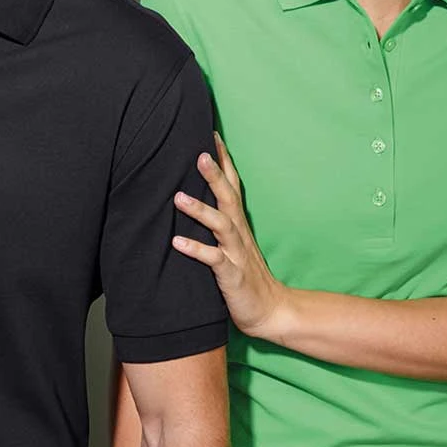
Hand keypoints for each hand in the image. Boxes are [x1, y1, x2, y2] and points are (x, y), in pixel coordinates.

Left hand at [172, 134, 287, 337]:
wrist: (270, 312)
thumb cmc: (245, 277)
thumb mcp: (232, 245)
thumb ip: (218, 224)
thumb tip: (193, 201)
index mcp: (238, 225)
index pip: (232, 186)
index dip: (223, 161)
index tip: (211, 134)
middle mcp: (239, 234)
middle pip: (228, 197)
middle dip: (215, 174)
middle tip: (199, 152)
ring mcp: (237, 254)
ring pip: (221, 225)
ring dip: (200, 210)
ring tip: (178, 197)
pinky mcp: (232, 275)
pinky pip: (213, 260)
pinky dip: (196, 249)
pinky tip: (176, 242)